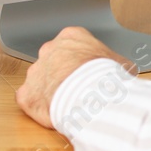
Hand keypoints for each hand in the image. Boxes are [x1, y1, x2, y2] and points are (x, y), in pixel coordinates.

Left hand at [15, 26, 135, 129]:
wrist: (91, 96)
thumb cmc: (107, 77)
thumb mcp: (122, 64)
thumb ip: (115, 64)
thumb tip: (125, 71)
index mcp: (72, 37)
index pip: (74, 46)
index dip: (83, 61)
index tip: (88, 72)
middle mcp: (49, 50)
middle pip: (54, 61)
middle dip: (64, 74)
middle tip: (79, 89)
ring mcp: (35, 72)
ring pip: (41, 80)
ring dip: (52, 90)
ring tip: (69, 104)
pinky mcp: (26, 94)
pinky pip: (30, 99)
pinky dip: (40, 107)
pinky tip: (54, 113)